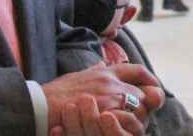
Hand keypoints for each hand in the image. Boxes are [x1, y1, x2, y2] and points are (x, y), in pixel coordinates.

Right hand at [41, 63, 164, 131]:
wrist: (40, 106)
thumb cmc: (56, 94)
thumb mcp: (77, 76)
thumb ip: (93, 70)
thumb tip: (103, 63)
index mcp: (106, 72)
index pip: (137, 71)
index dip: (149, 81)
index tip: (152, 90)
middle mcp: (111, 82)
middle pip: (144, 93)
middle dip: (146, 106)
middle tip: (141, 117)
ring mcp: (109, 98)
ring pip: (140, 109)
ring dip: (139, 120)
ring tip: (131, 127)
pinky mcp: (104, 114)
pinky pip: (128, 122)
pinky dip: (128, 129)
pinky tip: (121, 131)